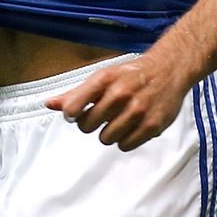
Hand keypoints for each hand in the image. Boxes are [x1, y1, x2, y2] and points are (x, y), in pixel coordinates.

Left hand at [45, 54, 191, 151]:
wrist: (168, 71)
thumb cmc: (130, 75)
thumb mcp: (101, 77)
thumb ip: (75, 93)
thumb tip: (49, 104)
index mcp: (104, 79)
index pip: (73, 107)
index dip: (71, 115)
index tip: (75, 114)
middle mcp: (120, 94)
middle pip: (87, 126)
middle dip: (90, 123)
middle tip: (101, 115)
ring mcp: (138, 111)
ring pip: (105, 139)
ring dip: (108, 133)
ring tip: (118, 120)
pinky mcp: (152, 126)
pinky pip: (125, 146)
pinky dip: (125, 140)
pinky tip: (130, 127)